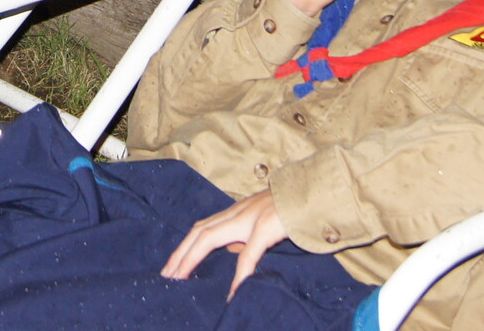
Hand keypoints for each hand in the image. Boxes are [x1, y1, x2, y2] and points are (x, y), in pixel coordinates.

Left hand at [161, 190, 288, 297]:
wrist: (317, 190)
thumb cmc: (294, 208)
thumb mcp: (264, 219)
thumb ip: (247, 233)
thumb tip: (234, 250)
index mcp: (237, 212)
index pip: (202, 228)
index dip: (184, 247)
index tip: (171, 268)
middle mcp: (238, 212)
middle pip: (198, 231)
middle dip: (179, 253)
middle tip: (165, 276)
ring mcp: (250, 218)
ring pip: (209, 235)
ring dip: (191, 257)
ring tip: (179, 279)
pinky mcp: (267, 227)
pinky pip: (249, 254)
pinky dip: (238, 274)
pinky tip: (232, 293)